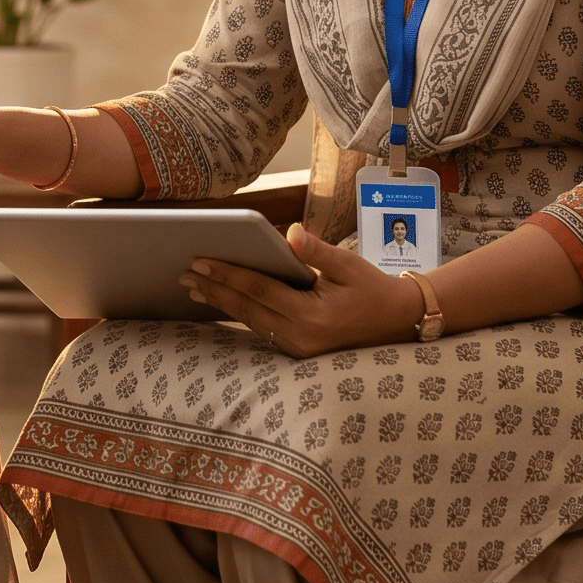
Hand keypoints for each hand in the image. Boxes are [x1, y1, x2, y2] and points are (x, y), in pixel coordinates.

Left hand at [181, 226, 424, 357]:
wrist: (398, 321)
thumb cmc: (372, 287)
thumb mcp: (348, 264)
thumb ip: (316, 250)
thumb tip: (290, 231)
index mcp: (312, 316)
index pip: (258, 290)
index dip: (227, 274)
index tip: (199, 261)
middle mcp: (301, 338)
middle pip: (247, 308)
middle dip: (215, 289)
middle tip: (184, 272)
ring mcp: (299, 349)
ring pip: (251, 322)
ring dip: (223, 303)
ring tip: (196, 287)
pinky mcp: (299, 351)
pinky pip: (262, 330)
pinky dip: (241, 313)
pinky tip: (224, 301)